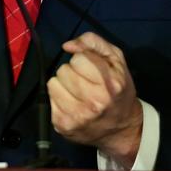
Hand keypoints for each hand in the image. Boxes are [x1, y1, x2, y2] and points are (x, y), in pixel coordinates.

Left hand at [47, 32, 142, 167]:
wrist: (122, 128)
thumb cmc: (119, 91)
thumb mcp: (116, 60)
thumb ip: (94, 43)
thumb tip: (68, 45)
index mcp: (110, 84)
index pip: (78, 59)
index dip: (83, 61)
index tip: (91, 69)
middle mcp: (94, 103)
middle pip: (63, 70)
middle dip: (72, 72)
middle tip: (84, 82)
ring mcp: (77, 116)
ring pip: (53, 84)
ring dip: (63, 85)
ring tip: (76, 92)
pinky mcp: (63, 125)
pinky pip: (49, 99)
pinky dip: (58, 98)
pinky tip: (72, 103)